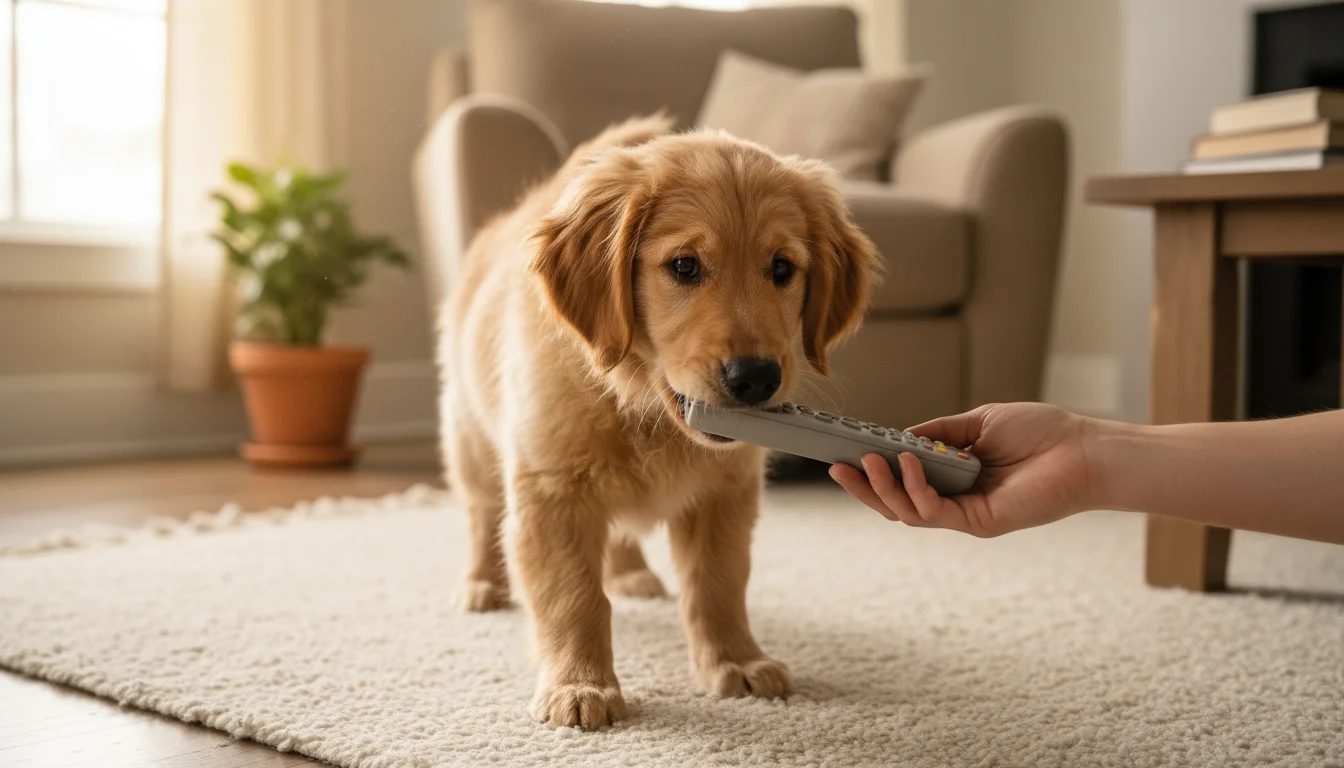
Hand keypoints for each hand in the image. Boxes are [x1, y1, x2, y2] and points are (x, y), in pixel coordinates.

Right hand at [829, 403, 1099, 536]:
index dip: (873, 471)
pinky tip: (908, 462)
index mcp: (954, 477)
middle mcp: (956, 500)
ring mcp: (966, 514)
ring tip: (870, 462)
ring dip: (883, 488)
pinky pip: (935, 511)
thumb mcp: (979, 422)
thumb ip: (939, 431)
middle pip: (896, 504)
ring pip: (908, 512)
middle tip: (839, 467)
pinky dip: (915, 489)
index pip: (903, 481)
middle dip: (865, 488)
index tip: (846, 453)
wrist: (1084, 451)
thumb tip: (901, 436)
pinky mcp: (980, 522)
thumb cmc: (1042, 434)